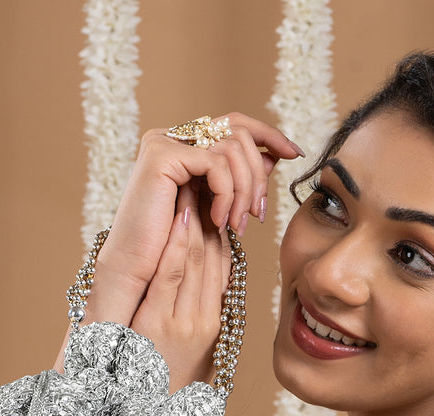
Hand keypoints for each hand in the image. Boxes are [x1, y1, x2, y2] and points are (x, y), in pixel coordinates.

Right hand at [82, 113, 301, 329]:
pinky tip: (218, 221)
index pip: (234, 124)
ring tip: (239, 226)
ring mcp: (165, 141)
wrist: (139, 273)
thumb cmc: (174, 250)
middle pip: (238, 131)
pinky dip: (227, 194)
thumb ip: (238, 181)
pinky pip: (216, 163)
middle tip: (258, 214)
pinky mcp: (162, 154)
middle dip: (259, 175)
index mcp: (184, 145)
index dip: (268, 134)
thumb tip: (273, 154)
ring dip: (245, 191)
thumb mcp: (216, 210)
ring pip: (232, 147)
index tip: (294, 153)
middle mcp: (173, 136)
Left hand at [129, 185, 230, 390]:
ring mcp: (186, 320)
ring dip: (197, 218)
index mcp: (214, 323)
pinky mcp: (162, 323)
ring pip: (199, 259)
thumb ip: (194, 309)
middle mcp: (206, 319)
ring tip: (191, 183)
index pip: (224, 266)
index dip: (222, 227)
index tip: (215, 198)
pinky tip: (178, 216)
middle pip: (216, 257)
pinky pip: (173, 276)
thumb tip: (196, 275)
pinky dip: (178, 243)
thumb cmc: (161, 379)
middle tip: (205, 178)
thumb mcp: (188, 345)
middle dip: (213, 214)